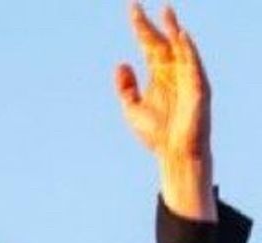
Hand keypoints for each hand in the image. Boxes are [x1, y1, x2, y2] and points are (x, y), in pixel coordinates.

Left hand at [116, 5, 213, 215]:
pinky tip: (180, 36)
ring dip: (172, 29)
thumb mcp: (132, 109)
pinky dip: (188, 49)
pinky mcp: (197, 85)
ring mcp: (186, 76)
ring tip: (165, 11)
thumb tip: (121, 63)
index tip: (132, 9)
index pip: (148, 44)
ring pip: (180, 47)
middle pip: (162, 41)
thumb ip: (126, 88)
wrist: (174, 152)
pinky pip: (193, 63)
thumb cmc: (156, 133)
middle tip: (139, 6)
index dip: (140, 27)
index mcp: (158, 74)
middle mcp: (172, 70)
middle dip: (153, 24)